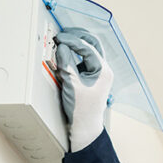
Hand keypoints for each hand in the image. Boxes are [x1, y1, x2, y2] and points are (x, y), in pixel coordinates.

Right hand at [54, 27, 113, 150]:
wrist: (85, 127)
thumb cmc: (81, 110)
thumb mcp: (71, 84)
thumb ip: (66, 63)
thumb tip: (61, 46)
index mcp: (103, 71)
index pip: (88, 47)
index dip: (72, 40)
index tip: (59, 38)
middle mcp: (103, 70)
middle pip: (93, 43)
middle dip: (78, 36)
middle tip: (63, 34)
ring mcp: (98, 73)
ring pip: (89, 50)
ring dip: (77, 44)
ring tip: (63, 42)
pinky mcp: (91, 77)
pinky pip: (84, 59)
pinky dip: (74, 54)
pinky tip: (65, 55)